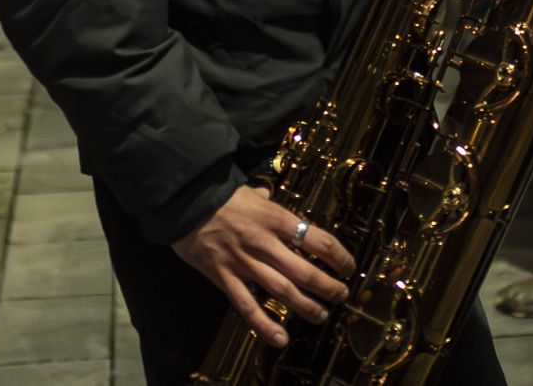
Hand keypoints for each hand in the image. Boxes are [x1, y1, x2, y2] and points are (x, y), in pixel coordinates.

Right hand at [171, 185, 354, 348]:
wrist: (184, 203)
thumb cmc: (220, 196)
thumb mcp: (251, 191)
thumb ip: (266, 200)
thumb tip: (271, 196)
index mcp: (275, 218)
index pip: (317, 239)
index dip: (338, 256)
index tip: (348, 267)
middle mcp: (264, 243)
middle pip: (305, 271)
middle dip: (328, 287)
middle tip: (341, 295)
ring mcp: (244, 263)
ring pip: (283, 291)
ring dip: (307, 307)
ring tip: (322, 316)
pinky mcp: (225, 278)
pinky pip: (247, 307)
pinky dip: (265, 325)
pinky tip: (281, 339)